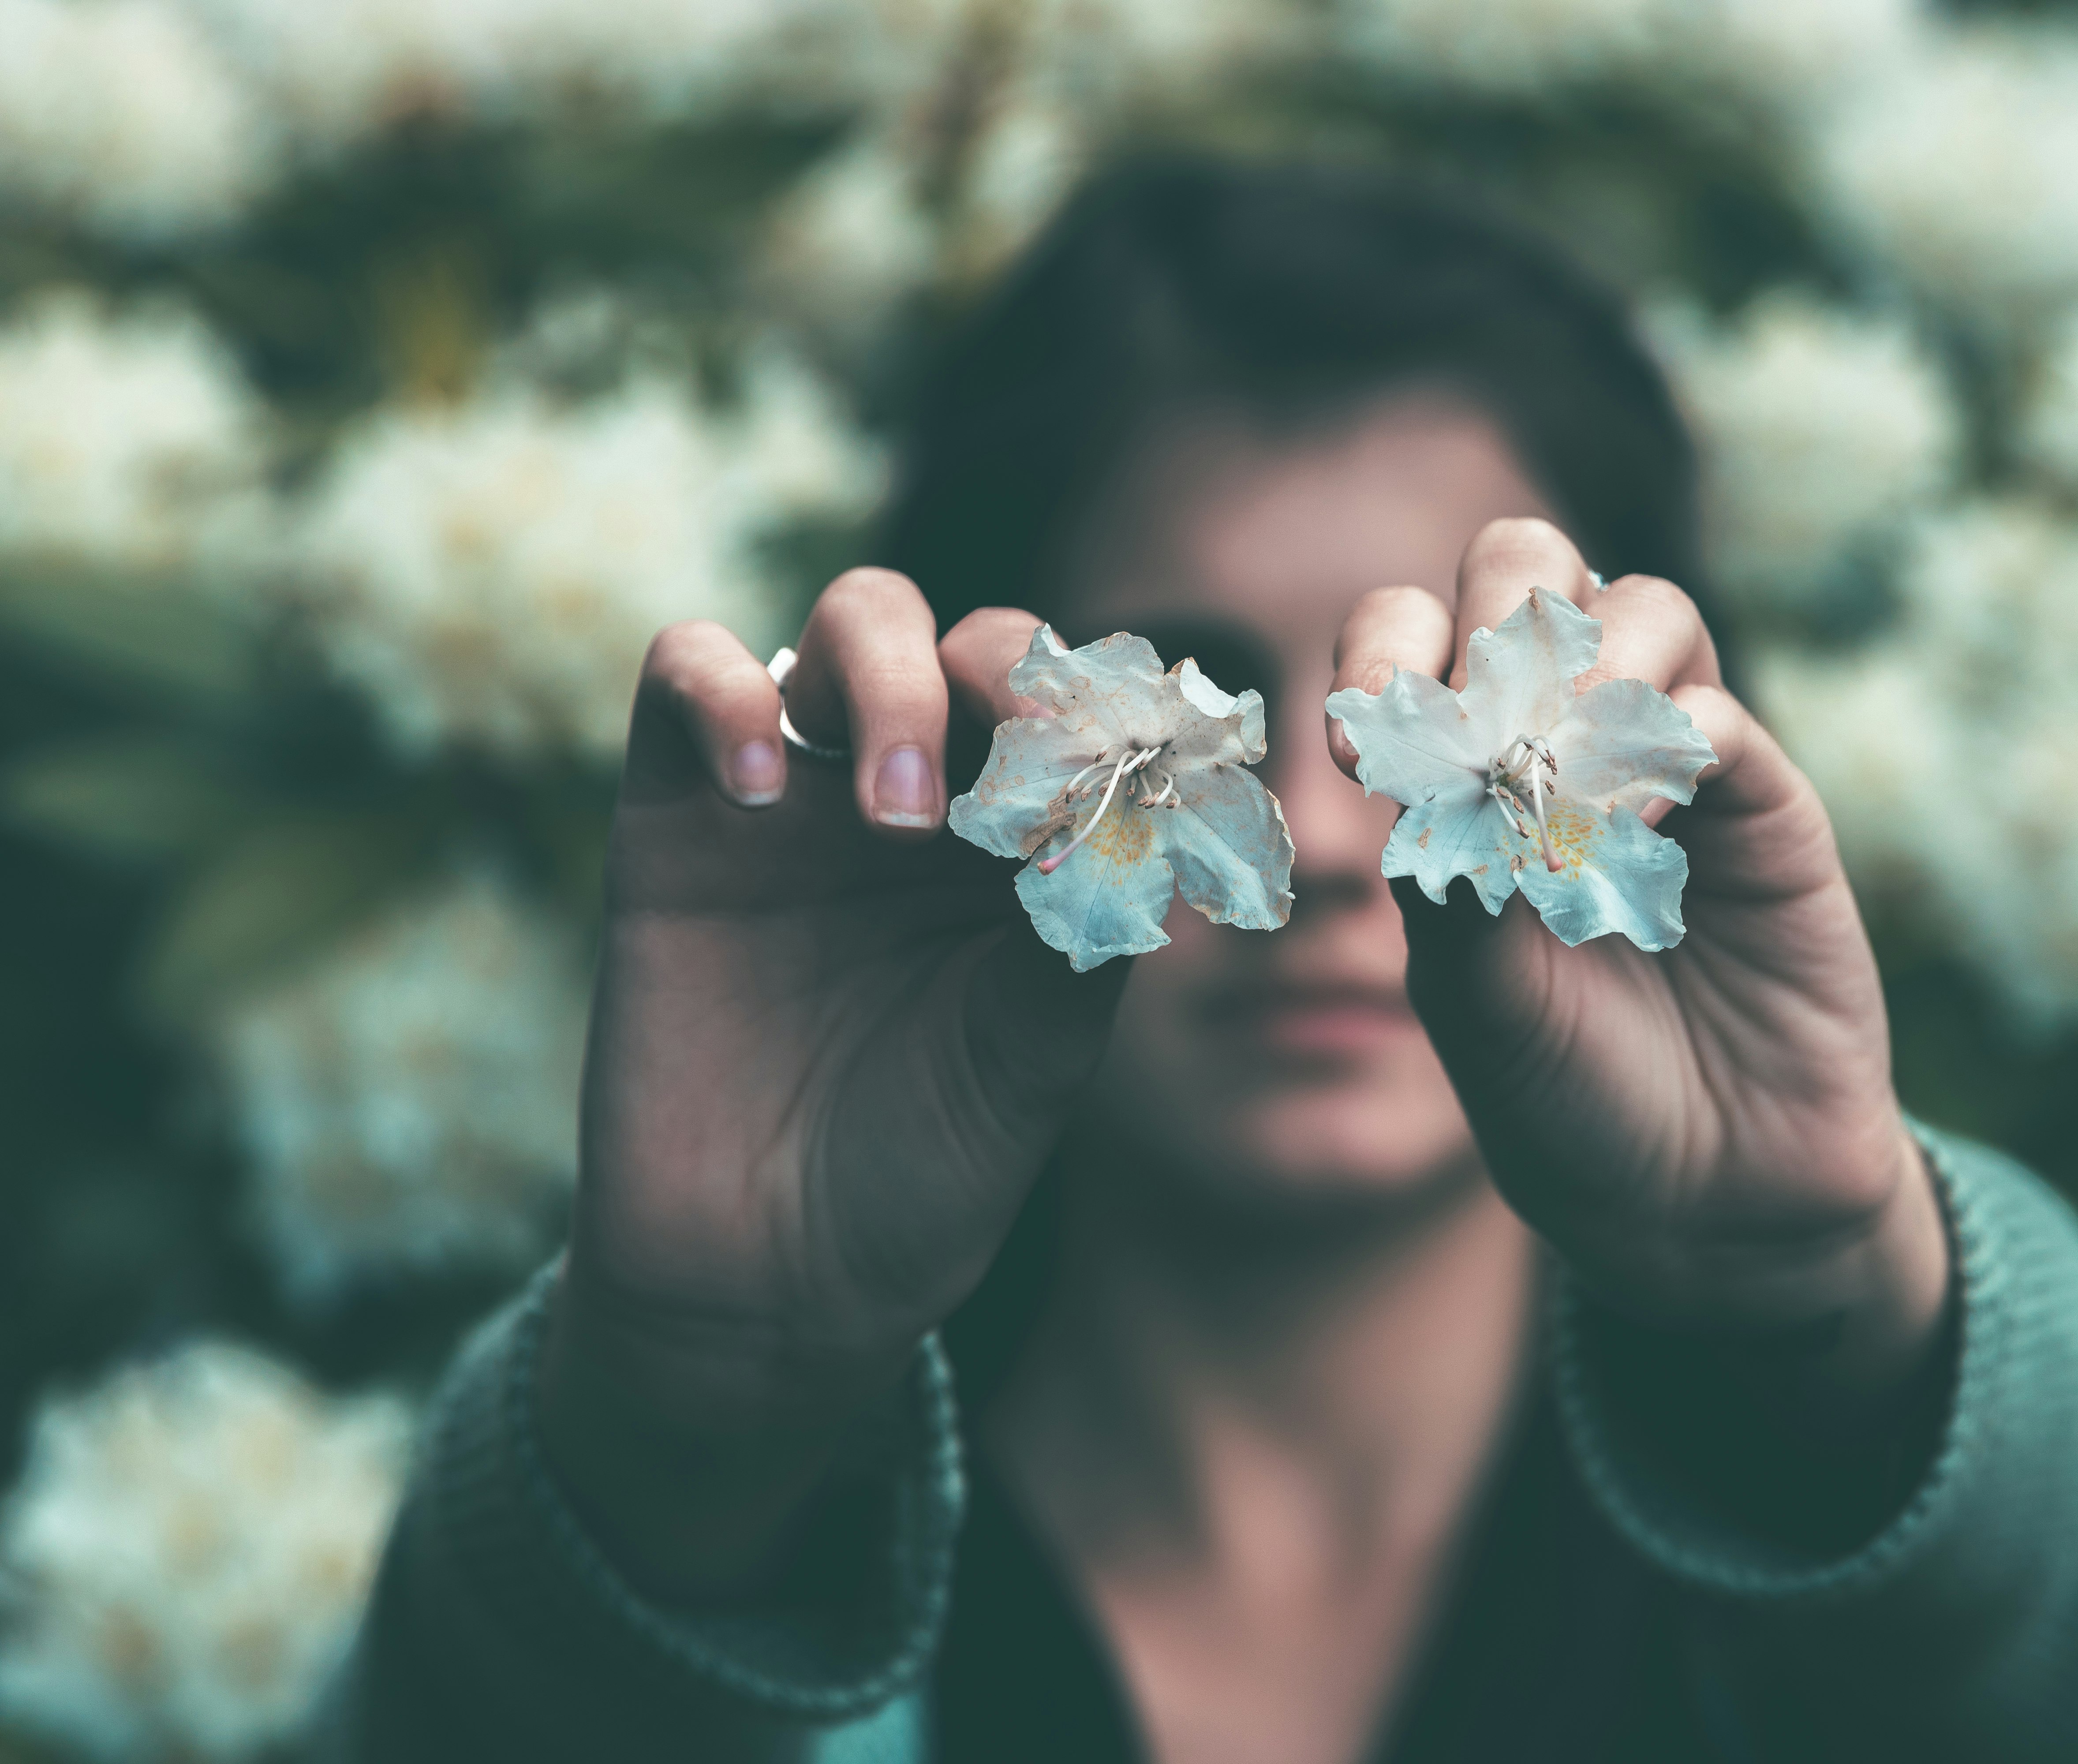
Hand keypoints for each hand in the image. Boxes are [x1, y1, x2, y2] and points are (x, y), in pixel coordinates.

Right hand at [539, 570, 1112, 1593]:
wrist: (772, 1284)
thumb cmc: (922, 1166)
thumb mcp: (1037, 1052)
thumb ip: (1089, 923)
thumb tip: (1151, 803)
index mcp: (1030, 843)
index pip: (1085, 708)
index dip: (1113, 711)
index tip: (1132, 767)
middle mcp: (928, 797)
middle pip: (976, 640)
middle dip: (1011, 676)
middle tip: (1014, 780)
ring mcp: (804, 794)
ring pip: (854, 620)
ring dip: (894, 679)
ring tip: (898, 815)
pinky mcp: (677, 816)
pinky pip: (684, 670)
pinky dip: (724, 696)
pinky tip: (761, 789)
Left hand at [1327, 520, 1947, 1393]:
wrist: (1704, 1204)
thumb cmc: (1568, 1100)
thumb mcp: (1474, 999)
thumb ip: (1451, 877)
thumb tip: (1449, 761)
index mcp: (1467, 776)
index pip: (1414, 638)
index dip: (1381, 653)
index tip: (1353, 747)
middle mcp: (1567, 743)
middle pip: (1531, 569)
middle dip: (1494, 612)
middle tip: (1478, 715)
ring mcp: (1672, 765)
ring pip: (1642, 608)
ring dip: (1587, 667)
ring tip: (1559, 769)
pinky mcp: (1770, 808)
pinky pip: (1720, 716)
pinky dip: (1663, 747)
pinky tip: (1627, 825)